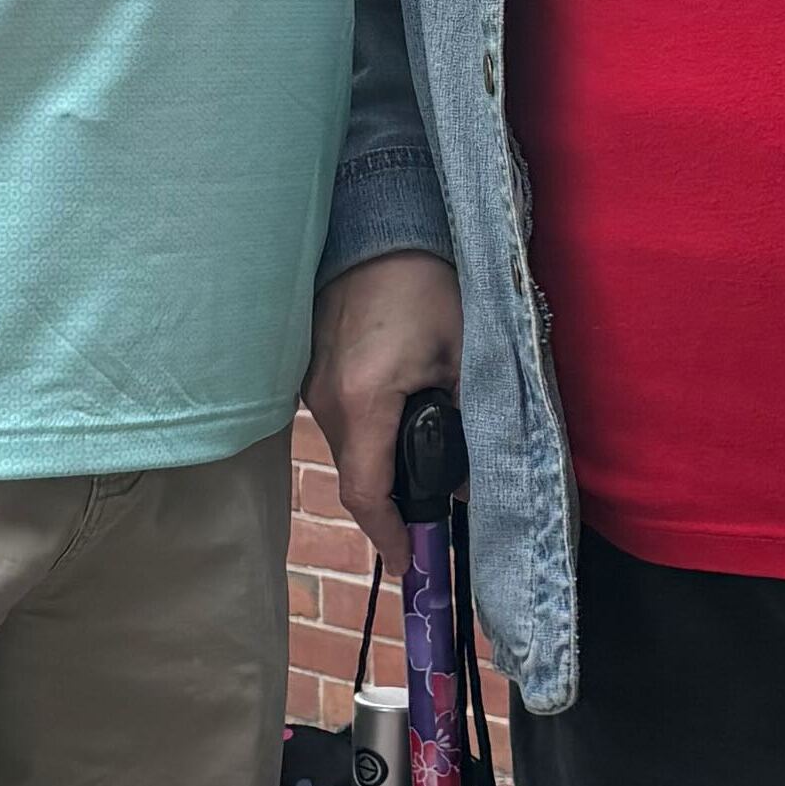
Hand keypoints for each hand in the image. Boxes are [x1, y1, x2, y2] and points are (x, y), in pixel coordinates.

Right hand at [303, 252, 460, 574]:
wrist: (379, 224)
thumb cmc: (426, 281)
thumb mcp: (467, 352)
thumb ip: (474, 418)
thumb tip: (474, 477)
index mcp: (364, 398)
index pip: (366, 492)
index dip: (388, 535)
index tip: (412, 561)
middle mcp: (325, 397)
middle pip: (358, 473)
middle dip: (394, 498)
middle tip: (434, 508)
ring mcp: (310, 382)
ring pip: (349, 445)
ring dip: (382, 459)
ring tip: (425, 449)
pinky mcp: (309, 367)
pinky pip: (340, 416)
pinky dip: (369, 429)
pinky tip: (401, 411)